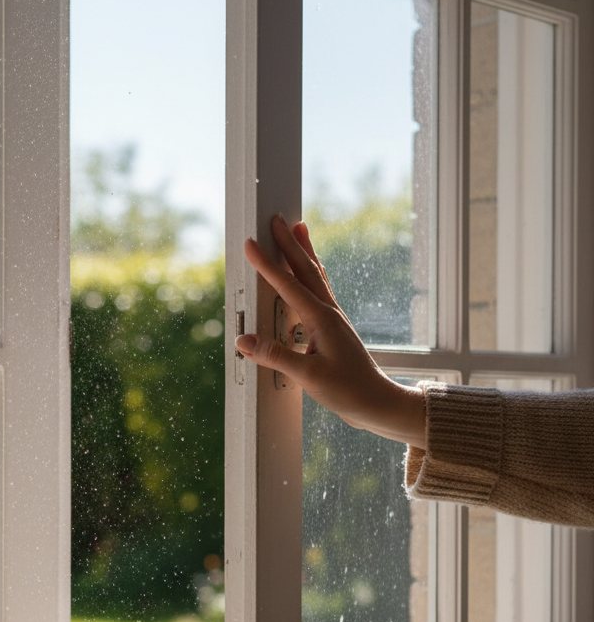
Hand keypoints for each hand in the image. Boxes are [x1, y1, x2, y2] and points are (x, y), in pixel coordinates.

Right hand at [236, 214, 426, 449]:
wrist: (377, 402)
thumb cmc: (348, 390)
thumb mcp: (308, 376)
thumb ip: (275, 356)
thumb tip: (244, 341)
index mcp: (322, 319)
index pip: (288, 285)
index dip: (267, 264)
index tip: (252, 244)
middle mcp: (329, 313)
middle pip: (306, 269)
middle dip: (289, 243)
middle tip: (276, 219)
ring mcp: (333, 319)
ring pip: (315, 276)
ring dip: (304, 252)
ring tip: (299, 230)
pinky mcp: (333, 329)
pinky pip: (319, 291)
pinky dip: (311, 274)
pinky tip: (309, 274)